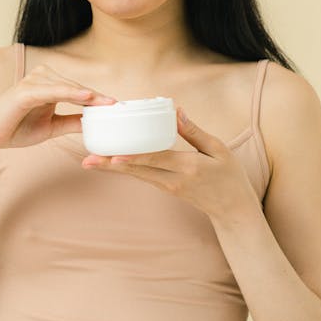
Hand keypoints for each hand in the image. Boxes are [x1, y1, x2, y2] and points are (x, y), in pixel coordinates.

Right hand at [0, 64, 115, 151]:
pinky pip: (53, 91)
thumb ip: (70, 122)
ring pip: (68, 87)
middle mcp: (42, 78)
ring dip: (89, 96)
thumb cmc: (14, 129)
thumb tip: (92, 123)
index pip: (79, 91)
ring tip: (109, 103)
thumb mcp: (50, 128)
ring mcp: (33, 82)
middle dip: (98, 97)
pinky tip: (87, 98)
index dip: (99, 99)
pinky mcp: (25, 91)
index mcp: (48, 85)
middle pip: (77, 87)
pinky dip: (70, 93)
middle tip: (120, 105)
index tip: (119, 107)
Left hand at [81, 107, 260, 220]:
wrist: (233, 209)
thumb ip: (194, 132)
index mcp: (188, 167)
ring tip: (90, 161)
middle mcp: (173, 180)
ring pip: (136, 176)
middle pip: (138, 171)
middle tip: (87, 159)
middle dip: (111, 165)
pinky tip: (110, 163)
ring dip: (112, 169)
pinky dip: (126, 170)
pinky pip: (142, 177)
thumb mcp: (218, 150)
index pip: (156, 160)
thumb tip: (176, 111)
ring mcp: (168, 187)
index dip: (134, 157)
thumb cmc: (229, 176)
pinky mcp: (166, 189)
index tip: (113, 154)